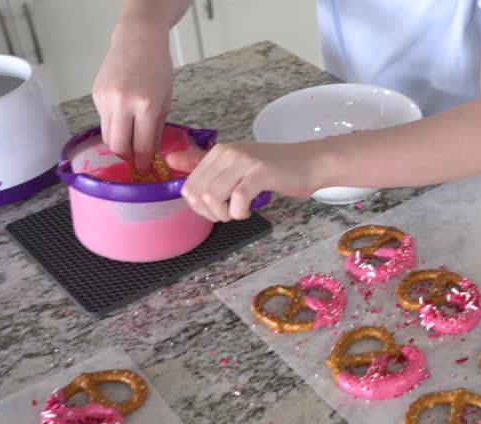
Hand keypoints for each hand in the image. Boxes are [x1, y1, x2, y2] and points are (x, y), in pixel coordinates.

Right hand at [92, 23, 172, 169]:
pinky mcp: (95, 95)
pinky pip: (103, 120)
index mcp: (145, 106)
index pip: (141, 146)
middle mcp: (122, 104)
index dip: (143, 162)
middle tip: (136, 161)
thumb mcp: (165, 101)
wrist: (137, 41)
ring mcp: (105, 99)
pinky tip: (124, 117)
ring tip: (130, 143)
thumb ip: (156, 129)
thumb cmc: (158, 70)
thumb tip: (149, 154)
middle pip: (118, 146)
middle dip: (127, 158)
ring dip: (118, 144)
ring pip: (107, 136)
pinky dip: (114, 125)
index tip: (145, 169)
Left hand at [168, 141, 329, 221]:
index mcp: (218, 151)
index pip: (190, 185)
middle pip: (198, 192)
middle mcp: (228, 152)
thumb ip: (204, 162)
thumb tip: (170, 159)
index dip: (199, 207)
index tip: (217, 210)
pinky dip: (240, 212)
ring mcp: (244, 161)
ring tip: (238, 213)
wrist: (310, 163)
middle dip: (209, 213)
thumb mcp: (237, 165)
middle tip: (227, 215)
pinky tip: (249, 211)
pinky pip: (238, 199)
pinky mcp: (260, 172)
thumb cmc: (275, 169)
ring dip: (224, 214)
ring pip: (214, 196)